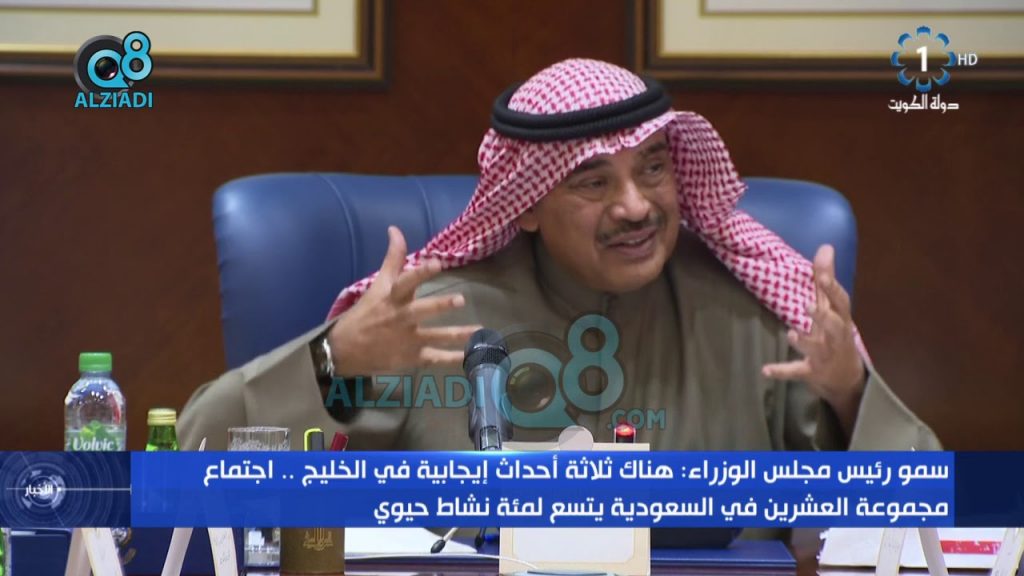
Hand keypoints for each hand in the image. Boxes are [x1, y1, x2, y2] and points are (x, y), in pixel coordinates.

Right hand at [328, 226, 480, 376]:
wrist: (344, 351)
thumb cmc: (365, 314)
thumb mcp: (377, 286)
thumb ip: (392, 259)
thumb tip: (395, 229)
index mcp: (392, 298)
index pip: (406, 282)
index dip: (420, 273)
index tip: (436, 263)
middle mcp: (401, 318)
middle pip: (422, 310)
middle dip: (440, 305)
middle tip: (460, 300)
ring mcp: (408, 340)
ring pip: (435, 336)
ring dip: (457, 334)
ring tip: (478, 330)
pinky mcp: (412, 358)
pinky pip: (436, 358)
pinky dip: (454, 359)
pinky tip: (472, 357)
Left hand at [762, 245, 865, 421]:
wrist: (846, 379)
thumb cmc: (836, 334)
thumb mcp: (832, 307)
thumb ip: (826, 277)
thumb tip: (826, 246)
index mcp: (841, 318)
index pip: (840, 301)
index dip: (833, 289)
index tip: (823, 277)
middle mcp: (836, 337)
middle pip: (834, 325)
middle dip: (823, 316)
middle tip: (809, 306)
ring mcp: (825, 356)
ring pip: (816, 349)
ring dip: (804, 342)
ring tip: (790, 334)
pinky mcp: (812, 372)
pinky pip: (797, 372)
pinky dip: (782, 371)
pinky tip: (765, 370)